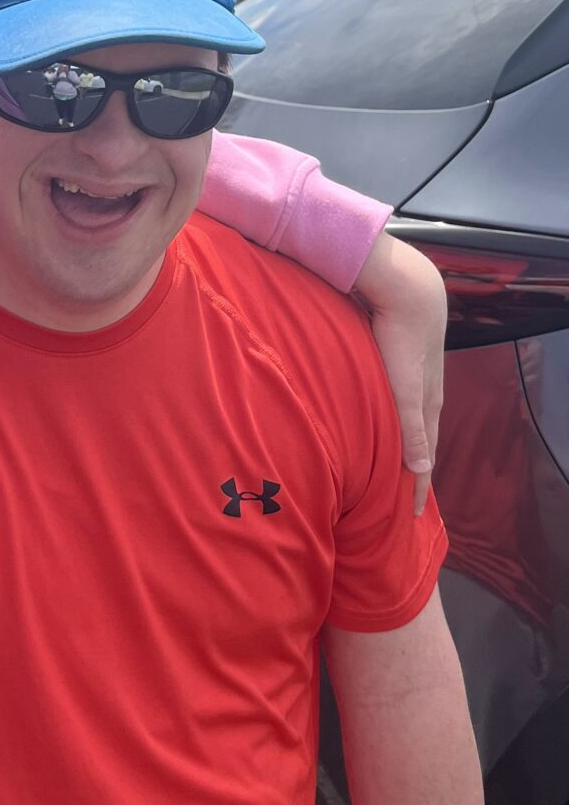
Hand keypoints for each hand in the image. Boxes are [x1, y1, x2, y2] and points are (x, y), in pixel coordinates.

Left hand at [351, 231, 446, 513]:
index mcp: (426, 405)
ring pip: (406, 416)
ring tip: (392, 461)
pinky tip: (377, 412)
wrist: (409, 290)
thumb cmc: (402, 341)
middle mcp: (424, 393)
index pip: (424, 455)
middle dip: (413, 467)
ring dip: (401, 441)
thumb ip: (410, 427)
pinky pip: (394, 395)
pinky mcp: (398, 355)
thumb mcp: (406, 389)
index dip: (418, 485)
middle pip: (418, 439)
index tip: (411, 515)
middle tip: (403, 496)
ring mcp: (412, 374)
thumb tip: (421, 469)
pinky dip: (389, 413)